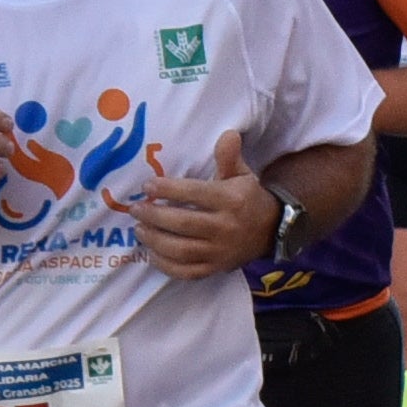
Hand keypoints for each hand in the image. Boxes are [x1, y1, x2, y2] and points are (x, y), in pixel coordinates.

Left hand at [128, 128, 281, 280]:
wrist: (271, 230)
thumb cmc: (247, 198)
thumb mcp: (241, 174)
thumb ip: (229, 156)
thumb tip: (228, 134)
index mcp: (230, 199)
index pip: (195, 193)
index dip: (168, 189)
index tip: (147, 186)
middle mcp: (225, 227)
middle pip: (183, 223)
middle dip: (155, 216)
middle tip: (136, 209)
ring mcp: (220, 251)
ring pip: (182, 250)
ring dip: (156, 240)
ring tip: (139, 229)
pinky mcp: (215, 268)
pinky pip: (188, 272)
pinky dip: (167, 266)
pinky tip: (152, 254)